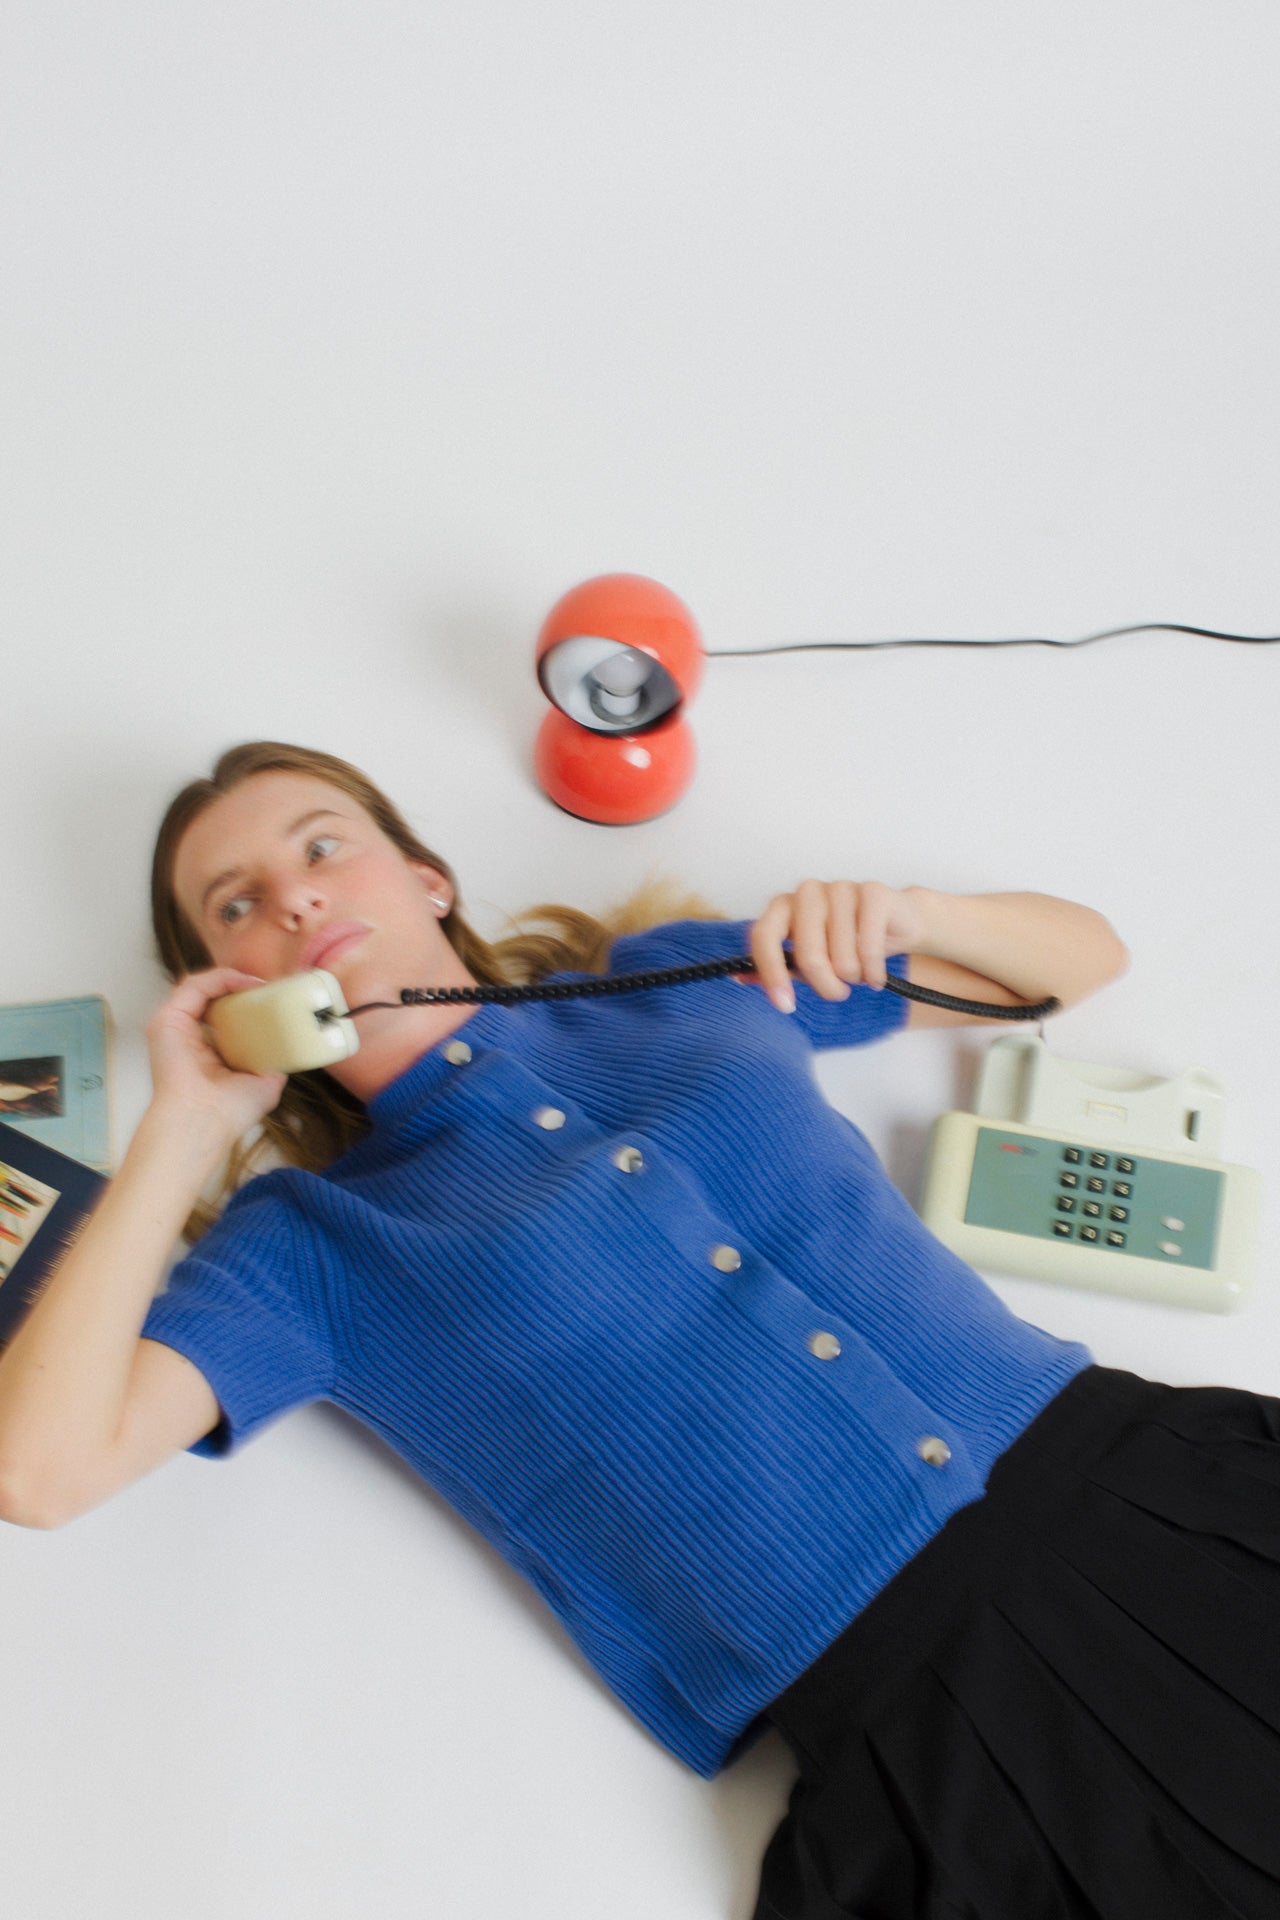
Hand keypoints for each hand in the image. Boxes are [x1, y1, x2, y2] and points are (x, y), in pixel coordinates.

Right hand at [146, 968, 287, 1139]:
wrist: (206, 1120)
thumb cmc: (231, 1110)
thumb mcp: (265, 1082)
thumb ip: (274, 1061)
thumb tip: (290, 1048)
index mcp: (206, 1052)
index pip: (223, 1016)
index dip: (246, 1003)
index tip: (273, 999)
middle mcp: (187, 1037)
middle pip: (212, 998)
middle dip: (240, 987)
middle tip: (267, 986)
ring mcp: (175, 1027)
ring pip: (202, 987)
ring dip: (232, 979)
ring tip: (259, 983)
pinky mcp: (167, 1019)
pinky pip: (194, 985)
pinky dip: (220, 978)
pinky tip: (244, 982)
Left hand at [746, 881, 927, 1012]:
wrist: (896, 923)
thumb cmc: (846, 943)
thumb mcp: (807, 960)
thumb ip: (778, 966)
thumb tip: (739, 977)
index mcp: (783, 906)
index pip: (764, 936)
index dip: (771, 973)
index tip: (785, 1005)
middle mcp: (807, 892)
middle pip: (807, 955)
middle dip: (825, 986)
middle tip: (837, 993)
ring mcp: (840, 888)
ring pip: (842, 957)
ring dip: (854, 977)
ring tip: (860, 973)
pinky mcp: (873, 893)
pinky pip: (870, 948)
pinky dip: (874, 971)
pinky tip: (877, 975)